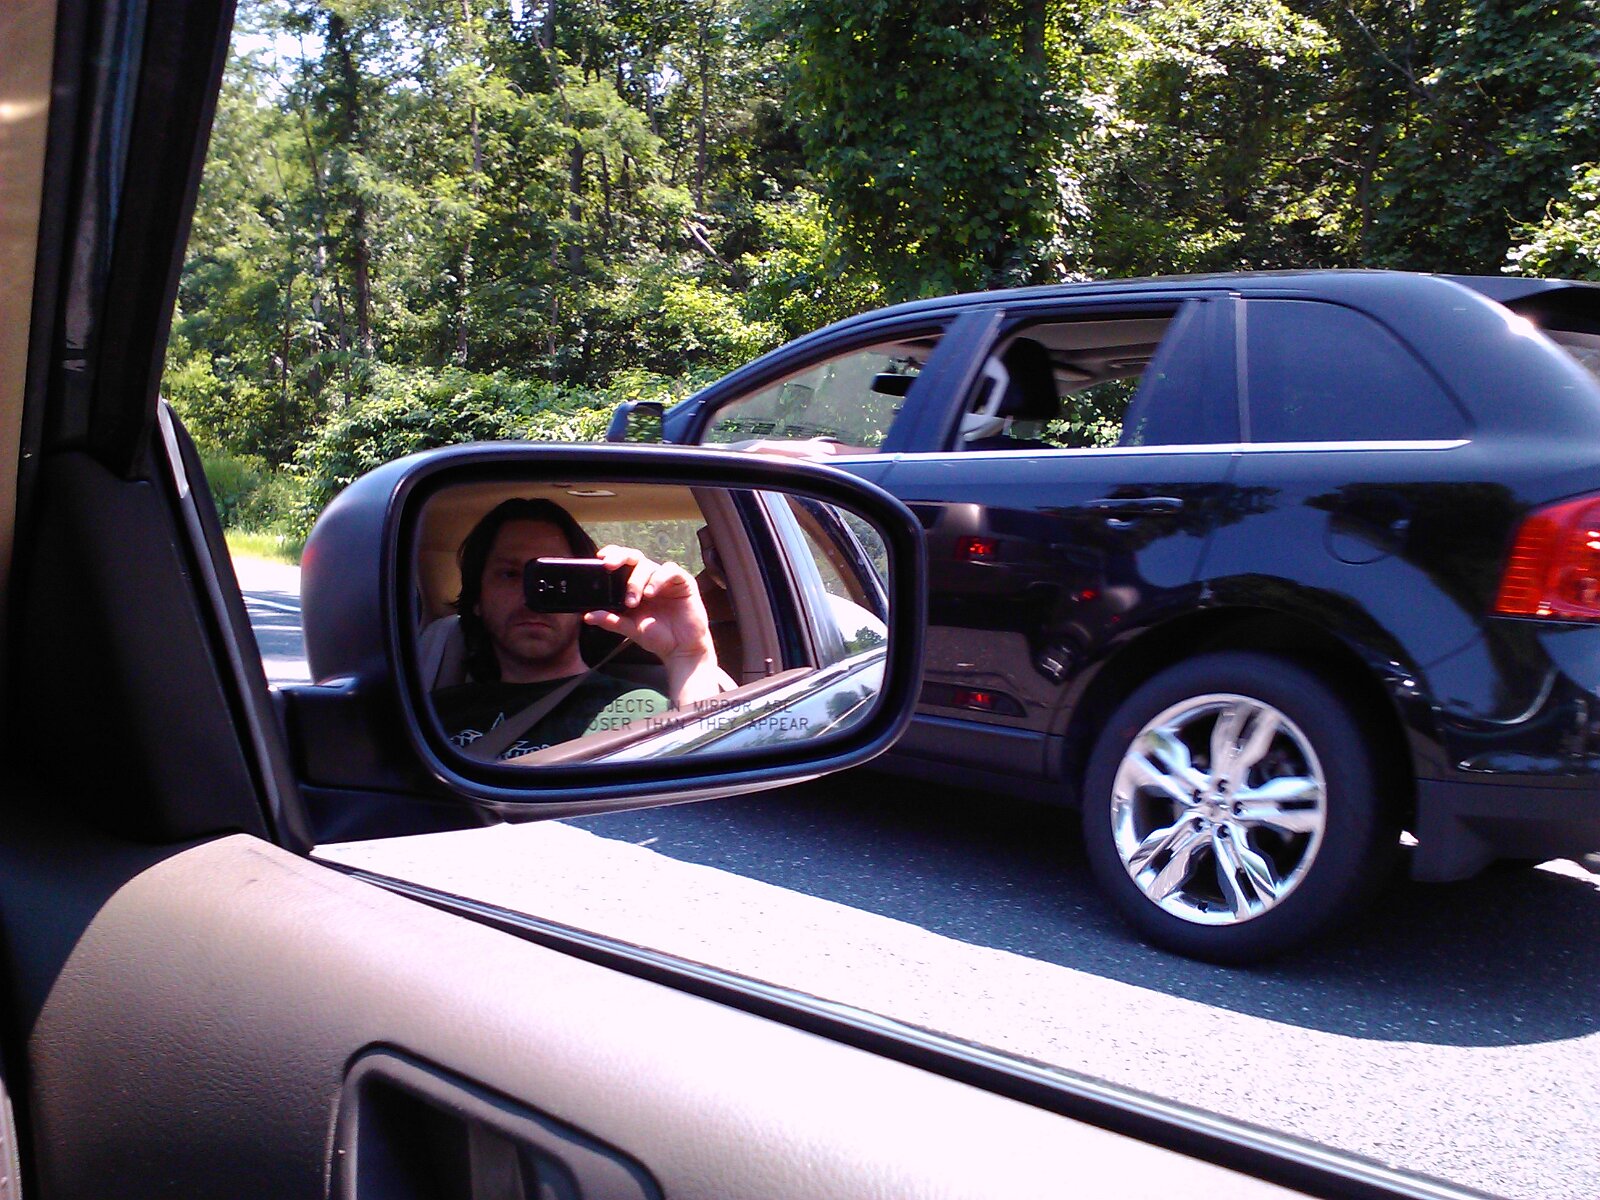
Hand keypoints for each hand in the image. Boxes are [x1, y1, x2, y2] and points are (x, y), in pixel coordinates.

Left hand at [583, 546, 720, 706]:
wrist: (682, 650)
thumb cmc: (658, 637)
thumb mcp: (629, 628)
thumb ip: (610, 620)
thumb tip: (587, 616)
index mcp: (635, 586)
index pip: (623, 563)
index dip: (612, 556)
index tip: (600, 558)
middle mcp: (650, 579)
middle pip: (634, 557)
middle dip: (619, 557)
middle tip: (608, 566)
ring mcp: (666, 580)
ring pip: (648, 565)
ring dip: (636, 581)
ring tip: (632, 601)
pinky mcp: (683, 582)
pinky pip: (670, 571)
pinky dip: (658, 579)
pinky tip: (651, 592)